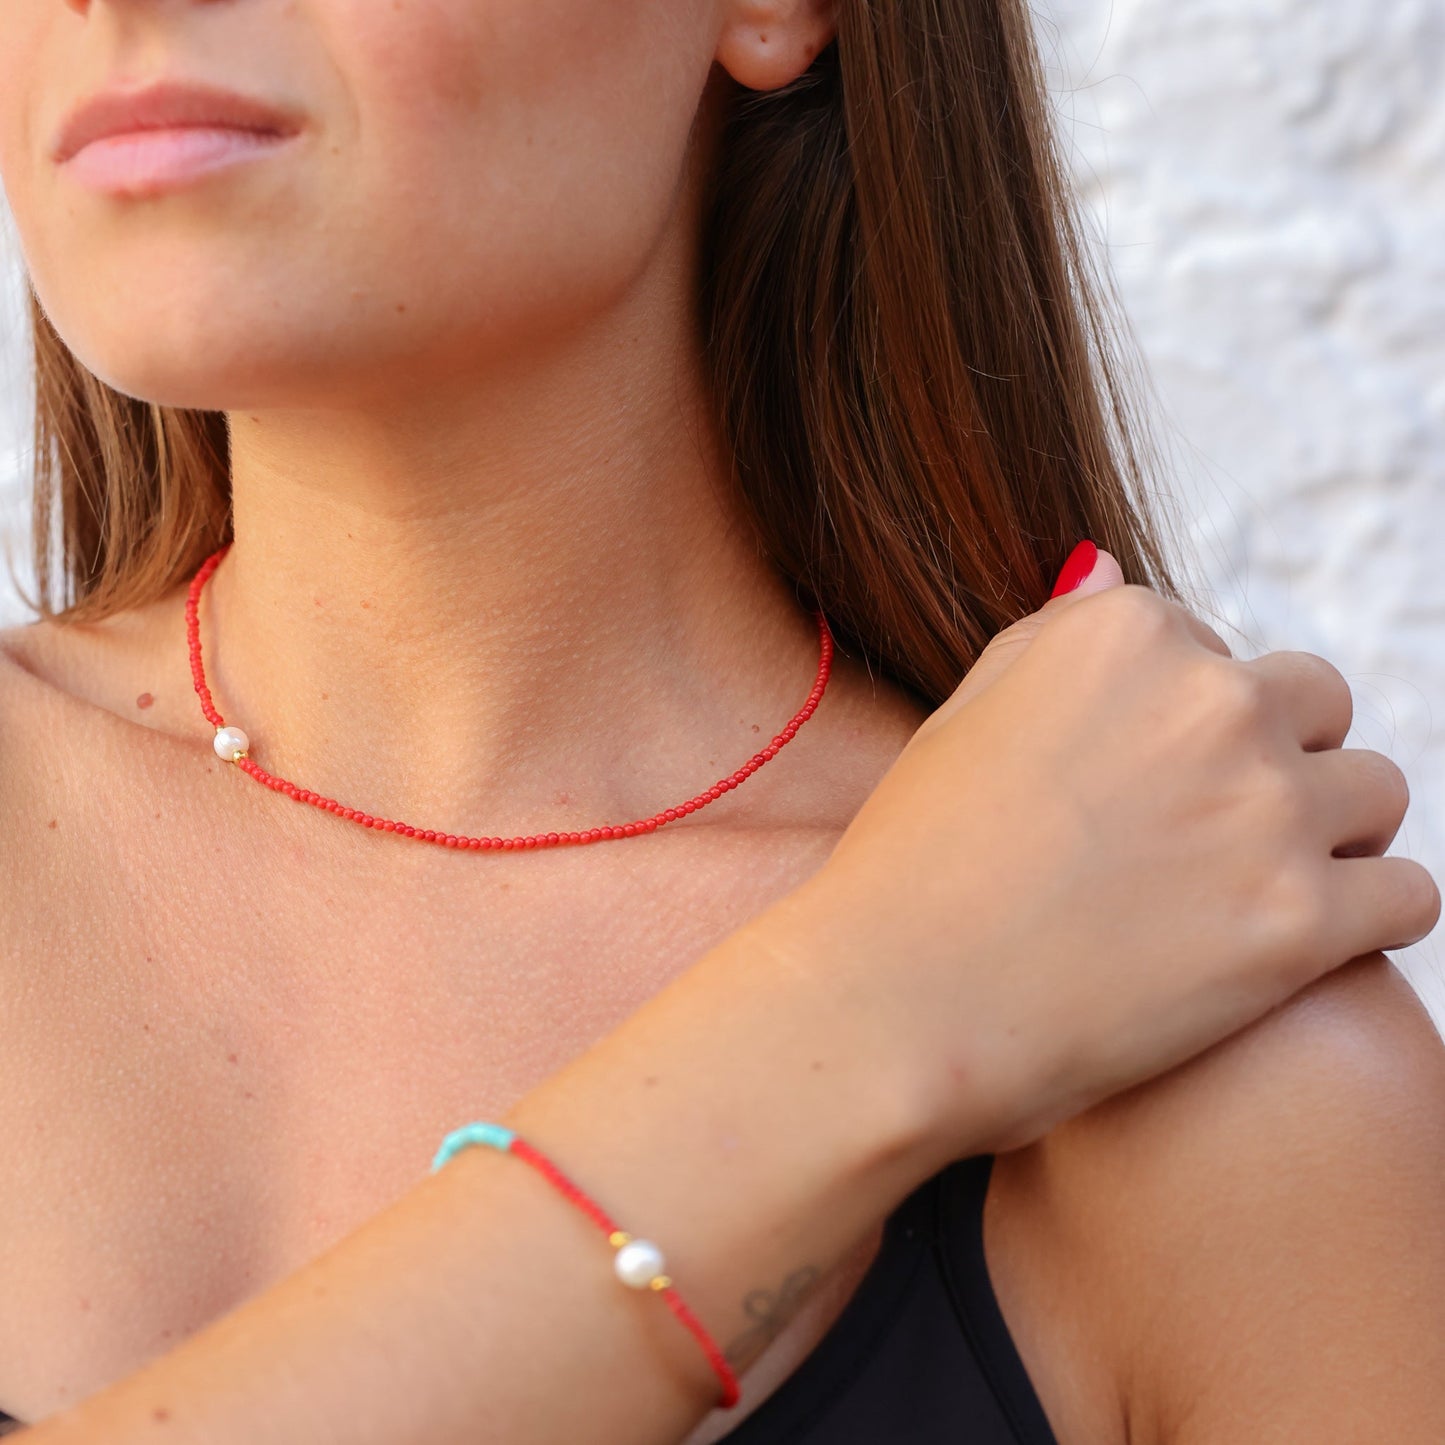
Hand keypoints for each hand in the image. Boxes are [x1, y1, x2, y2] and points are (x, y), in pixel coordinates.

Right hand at [760, 547, 1441, 1161]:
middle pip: (1315, 703)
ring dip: (1331, 833)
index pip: (1215, 648)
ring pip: (1376, 791)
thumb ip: (1051, 638)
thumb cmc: (912, 865)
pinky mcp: (1303, 921)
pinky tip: (1298, 943)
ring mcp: (1265, 807)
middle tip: (1206, 837)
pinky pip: (1408, 893)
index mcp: (1125, 635)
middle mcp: (1211, 698)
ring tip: (1255, 888)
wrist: (896, 1004)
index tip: (1140, 786)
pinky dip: (1366, 916)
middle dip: (1275, 758)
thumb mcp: (963, 716)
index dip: (1180, 721)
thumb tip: (1108, 571)